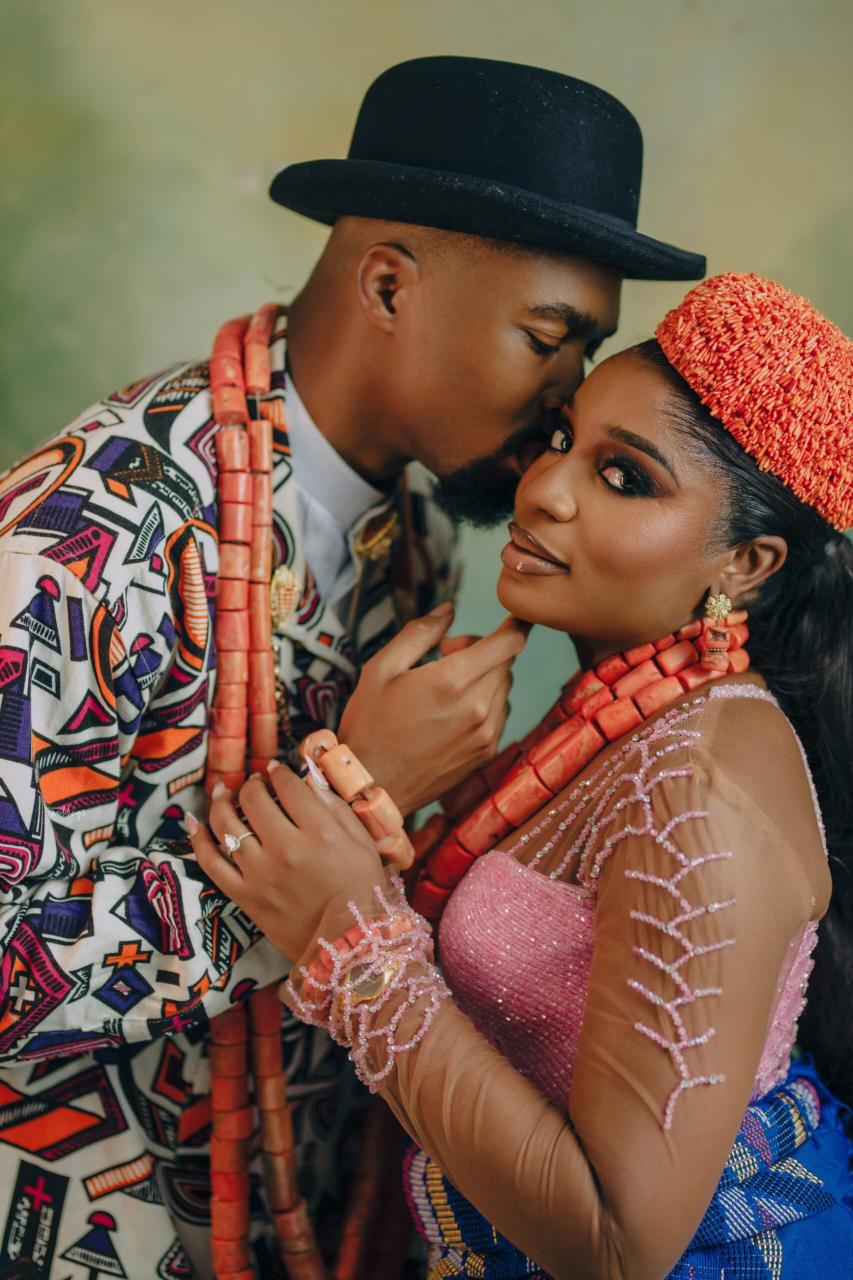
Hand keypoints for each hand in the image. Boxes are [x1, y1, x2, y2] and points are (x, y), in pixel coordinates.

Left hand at [186, 765, 383, 961]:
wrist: (348, 947)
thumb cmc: (363, 891)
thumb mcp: (363, 843)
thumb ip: (336, 807)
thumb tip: (309, 779)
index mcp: (320, 833)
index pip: (289, 787)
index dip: (280, 772)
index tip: (277, 771)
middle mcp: (286, 849)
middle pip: (254, 799)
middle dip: (252, 783)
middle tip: (255, 783)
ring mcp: (260, 873)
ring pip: (227, 824)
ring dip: (222, 801)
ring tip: (223, 791)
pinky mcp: (244, 896)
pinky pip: (211, 862)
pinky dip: (198, 840)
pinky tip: (193, 822)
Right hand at [339, 603, 528, 815]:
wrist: (370, 786)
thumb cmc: (369, 724)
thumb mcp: (382, 668)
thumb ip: (420, 633)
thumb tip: (449, 610)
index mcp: (453, 681)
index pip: (509, 641)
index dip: (516, 623)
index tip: (515, 615)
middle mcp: (479, 708)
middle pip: (505, 661)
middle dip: (482, 649)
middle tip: (445, 654)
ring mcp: (486, 734)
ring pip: (504, 687)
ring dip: (484, 677)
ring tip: (445, 686)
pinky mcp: (486, 753)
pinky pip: (500, 714)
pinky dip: (485, 703)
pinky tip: (452, 711)